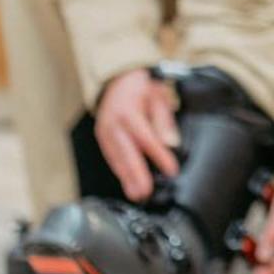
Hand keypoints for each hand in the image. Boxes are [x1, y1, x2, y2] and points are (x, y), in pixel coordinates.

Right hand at [95, 68, 179, 201]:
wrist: (117, 79)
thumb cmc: (141, 88)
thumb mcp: (158, 96)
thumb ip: (164, 120)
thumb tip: (170, 143)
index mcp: (128, 111)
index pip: (146, 138)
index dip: (159, 155)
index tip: (171, 170)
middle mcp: (113, 122)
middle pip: (127, 152)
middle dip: (136, 174)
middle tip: (145, 192)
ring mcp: (104, 130)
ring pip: (116, 157)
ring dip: (126, 177)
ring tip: (136, 194)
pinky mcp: (101, 137)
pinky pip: (111, 156)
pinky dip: (119, 170)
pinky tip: (127, 182)